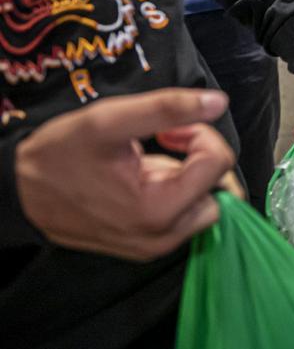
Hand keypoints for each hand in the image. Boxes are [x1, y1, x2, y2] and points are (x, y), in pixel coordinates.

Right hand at [15, 89, 234, 260]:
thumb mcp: (109, 120)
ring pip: (206, 202)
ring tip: (147, 159)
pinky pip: (184, 215)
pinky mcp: (148, 245)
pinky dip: (175, 190)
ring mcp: (156, 245)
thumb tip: (219, 103)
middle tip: (165, 140)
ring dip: (188, 174)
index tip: (170, 129)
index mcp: (158, 209)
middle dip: (200, 157)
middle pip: (219, 188)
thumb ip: (167, 108)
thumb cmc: (60, 155)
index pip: (219, 163)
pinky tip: (142, 176)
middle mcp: (163, 237)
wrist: (19, 191)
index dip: (200, 135)